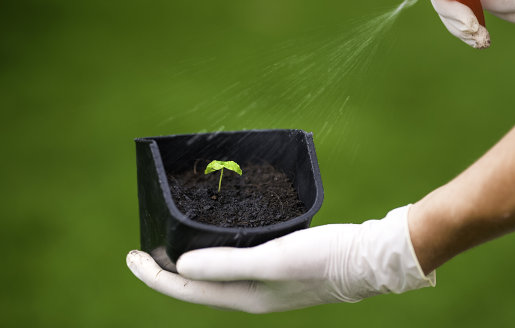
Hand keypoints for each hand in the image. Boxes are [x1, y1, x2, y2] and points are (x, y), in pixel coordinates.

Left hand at [126, 205, 434, 312]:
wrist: (365, 259)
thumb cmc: (323, 260)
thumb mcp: (273, 259)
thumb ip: (227, 264)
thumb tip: (181, 266)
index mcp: (245, 297)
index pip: (187, 290)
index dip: (155, 275)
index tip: (131, 256)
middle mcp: (250, 293)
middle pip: (197, 284)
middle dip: (167, 268)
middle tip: (144, 247)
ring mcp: (264, 281)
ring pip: (215, 271)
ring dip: (191, 258)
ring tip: (173, 240)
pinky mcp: (277, 265)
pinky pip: (235, 258)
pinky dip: (217, 247)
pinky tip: (218, 234)